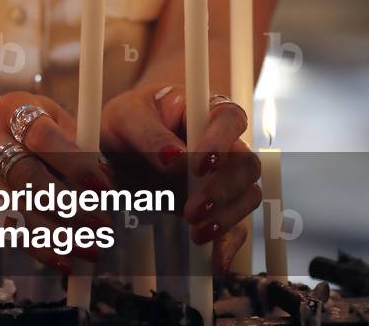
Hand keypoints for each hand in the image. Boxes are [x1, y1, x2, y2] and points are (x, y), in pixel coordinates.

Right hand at [0, 90, 112, 272]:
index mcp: (13, 110)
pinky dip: (39, 248)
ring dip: (57, 235)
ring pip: (16, 210)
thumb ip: (76, 140)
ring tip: (90, 248)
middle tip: (101, 223)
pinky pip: (9, 230)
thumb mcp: (49, 114)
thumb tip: (105, 176)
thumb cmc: (24, 124)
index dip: (74, 163)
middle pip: (26, 177)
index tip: (103, 185)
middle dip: (67, 205)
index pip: (41, 137)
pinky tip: (65, 258)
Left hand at [100, 83, 260, 272]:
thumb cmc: (128, 120)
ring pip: (247, 195)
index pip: (229, 118)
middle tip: (191, 210)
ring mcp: (223, 175)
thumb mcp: (126, 118)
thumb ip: (149, 134)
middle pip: (245, 163)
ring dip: (227, 216)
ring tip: (196, 232)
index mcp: (205, 109)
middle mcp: (223, 141)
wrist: (121, 145)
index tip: (198, 165)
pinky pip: (237, 225)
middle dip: (222, 189)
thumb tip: (175, 160)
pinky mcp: (217, 205)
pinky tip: (214, 260)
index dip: (221, 141)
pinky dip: (229, 244)